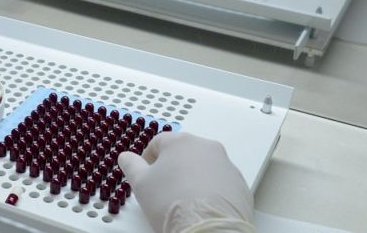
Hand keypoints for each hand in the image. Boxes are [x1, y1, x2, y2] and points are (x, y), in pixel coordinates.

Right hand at [118, 133, 253, 232]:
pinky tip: (200, 207)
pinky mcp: (239, 184)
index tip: (145, 174)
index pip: (158, 142)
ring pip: (203, 167)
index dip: (148, 159)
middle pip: (182, 153)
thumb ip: (131, 165)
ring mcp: (226, 165)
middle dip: (171, 168)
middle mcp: (206, 147)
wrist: (208, 229)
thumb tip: (126, 157)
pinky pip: (220, 182)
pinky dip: (210, 191)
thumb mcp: (140, 183)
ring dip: (192, 178)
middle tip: (163, 189)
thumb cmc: (173, 204)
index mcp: (181, 141)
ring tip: (183, 201)